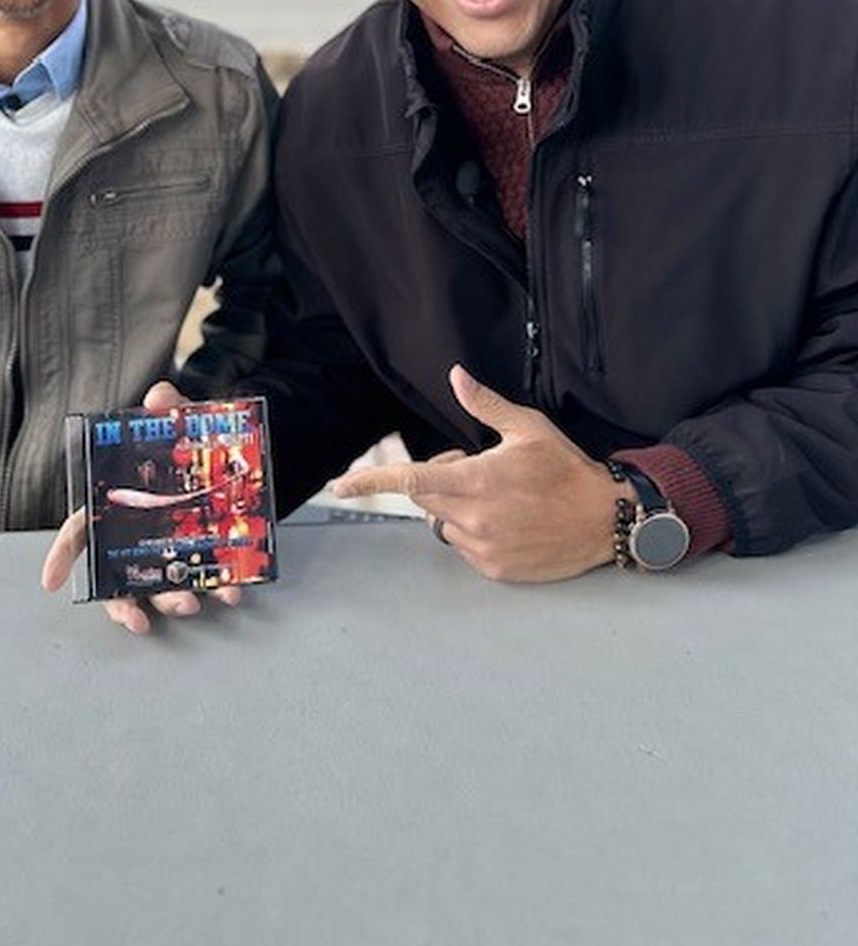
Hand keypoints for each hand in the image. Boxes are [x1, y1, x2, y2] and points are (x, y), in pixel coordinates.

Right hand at [39, 380, 242, 633]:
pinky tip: (231, 591)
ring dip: (172, 601)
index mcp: (118, 503)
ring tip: (190, 603)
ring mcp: (171, 549)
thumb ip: (167, 406)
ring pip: (160, 588)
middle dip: (124, 604)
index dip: (63, 554)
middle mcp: (138, 535)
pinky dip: (220, 590)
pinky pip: (207, 581)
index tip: (52, 581)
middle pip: (117, 577)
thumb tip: (160, 396)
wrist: (233, 448)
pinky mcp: (205, 555)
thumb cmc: (186, 440)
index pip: (81, 530)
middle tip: (139, 618)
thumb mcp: (177, 417)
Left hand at [331, 365, 620, 581]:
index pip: (411, 481)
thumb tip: (456, 376)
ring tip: (501, 497)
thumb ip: (485, 405)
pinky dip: (475, 530)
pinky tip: (509, 520)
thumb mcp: (528, 428)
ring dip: (457, 507)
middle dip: (439, 479)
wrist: (604, 519)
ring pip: (445, 522)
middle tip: (478, 468)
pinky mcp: (494, 569)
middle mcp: (474, 518)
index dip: (371, 481)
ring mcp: (483, 547)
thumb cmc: (566, 469)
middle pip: (426, 498)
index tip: (341, 485)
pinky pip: (465, 545)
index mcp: (476, 481)